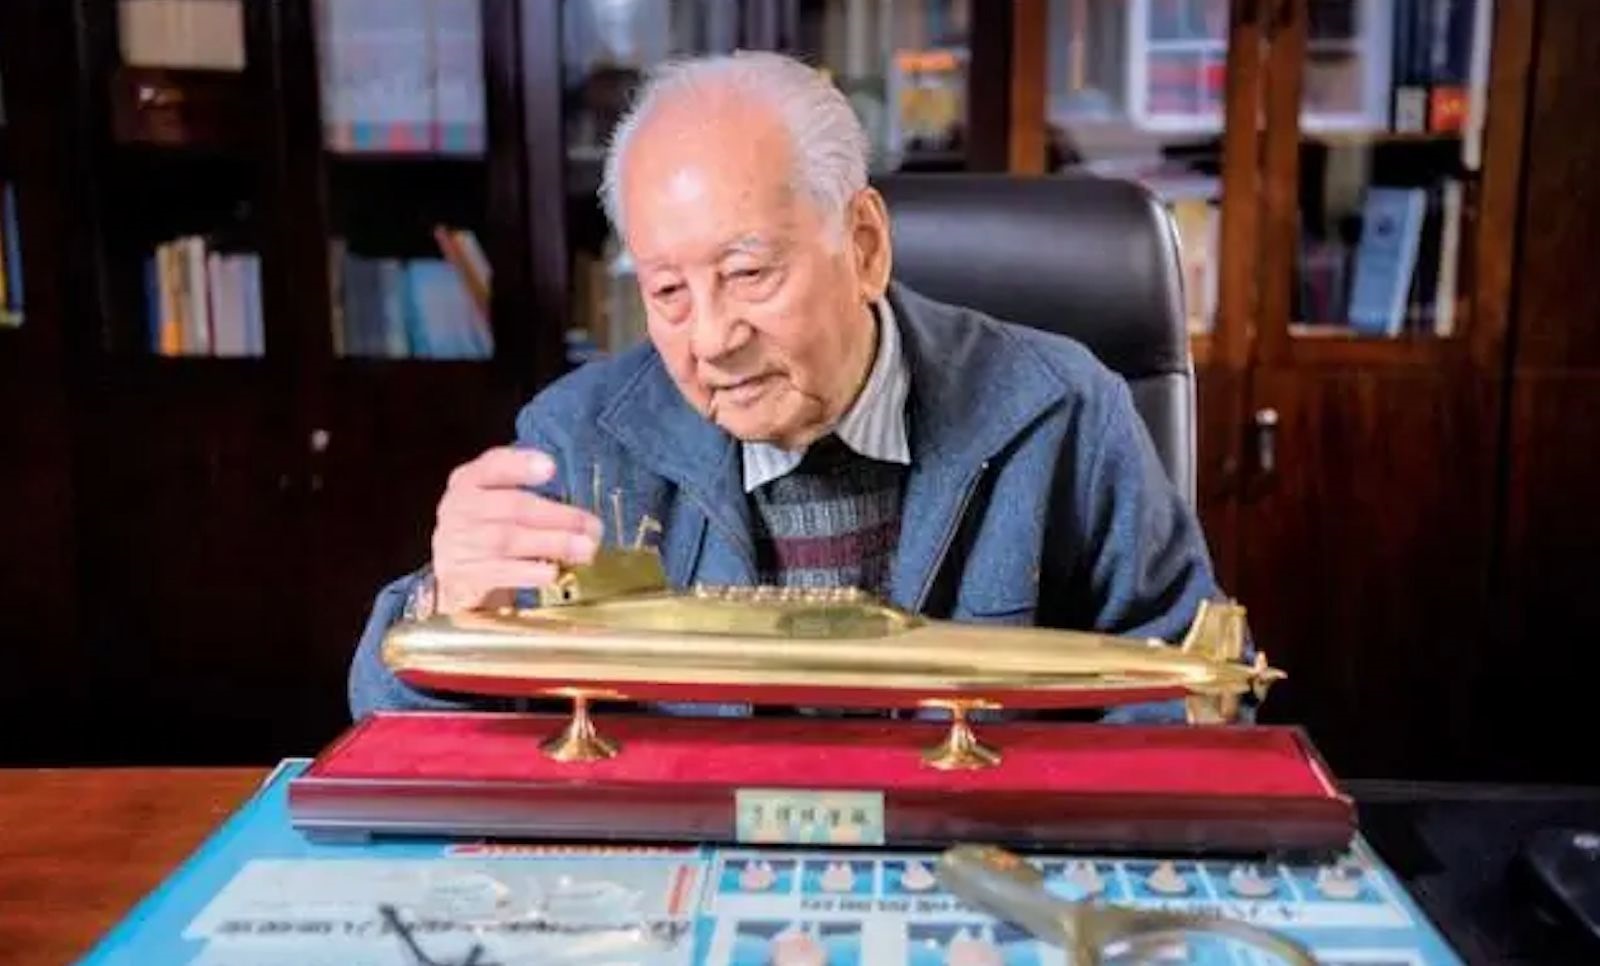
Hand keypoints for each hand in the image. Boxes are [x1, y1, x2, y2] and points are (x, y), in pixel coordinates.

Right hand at [431, 446, 603, 613]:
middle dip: (557, 516)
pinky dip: (530, 572)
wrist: (454, 578)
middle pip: (511, 507)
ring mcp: (459, 542)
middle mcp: (459, 508)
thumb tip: (583, 518)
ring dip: (553, 544)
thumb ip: (533, 499)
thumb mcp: (501, 505)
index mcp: (470, 481)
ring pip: (509, 540)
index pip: (492, 466)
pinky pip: (501, 572)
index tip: (550, 467)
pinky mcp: (464, 575)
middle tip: (592, 527)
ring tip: (584, 549)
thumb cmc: (488, 533)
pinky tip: (553, 571)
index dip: (520, 465)